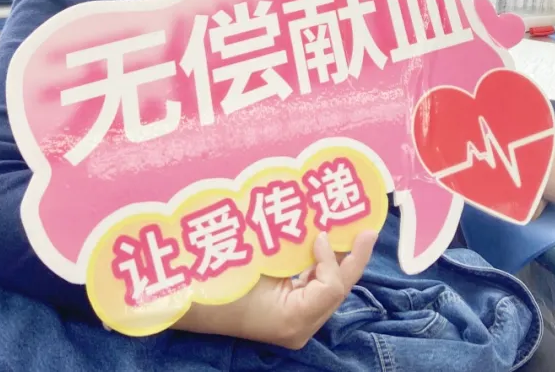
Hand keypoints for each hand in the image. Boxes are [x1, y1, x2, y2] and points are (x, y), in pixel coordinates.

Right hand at [174, 230, 377, 349]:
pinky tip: (324, 243)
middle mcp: (300, 327)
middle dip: (352, 258)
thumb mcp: (257, 262)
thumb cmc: (218, 281)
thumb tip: (320, 228)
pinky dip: (320, 264)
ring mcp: (296, 322)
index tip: (320, 233)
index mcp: (293, 320)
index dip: (331, 258)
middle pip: (337, 289)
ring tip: (353, 231)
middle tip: (367, 228)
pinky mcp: (290, 312)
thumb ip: (291, 249)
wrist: (187, 300)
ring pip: (329, 288)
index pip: (332, 288)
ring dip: (338, 259)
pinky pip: (314, 287)